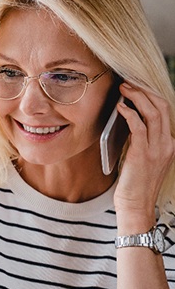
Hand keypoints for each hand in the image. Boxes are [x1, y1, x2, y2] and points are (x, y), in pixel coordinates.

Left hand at [114, 83, 174, 229]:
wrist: (136, 206)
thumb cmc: (134, 184)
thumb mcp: (142, 158)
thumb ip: (141, 140)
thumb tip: (129, 120)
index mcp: (169, 144)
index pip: (165, 111)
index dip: (151, 95)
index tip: (137, 86)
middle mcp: (167, 143)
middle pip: (162, 107)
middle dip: (145, 90)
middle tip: (128, 82)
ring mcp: (157, 149)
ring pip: (153, 113)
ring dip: (137, 97)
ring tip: (123, 89)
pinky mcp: (142, 154)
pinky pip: (138, 126)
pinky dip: (130, 113)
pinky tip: (120, 107)